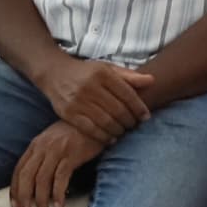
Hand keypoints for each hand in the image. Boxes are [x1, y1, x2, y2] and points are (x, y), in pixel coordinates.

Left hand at [8, 118, 102, 206]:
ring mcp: (56, 150)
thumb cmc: (74, 133)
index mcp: (35, 145)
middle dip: (24, 198)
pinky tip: (59, 205)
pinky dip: (58, 193)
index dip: (15, 190)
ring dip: (41, 200)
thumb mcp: (52, 141)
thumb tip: (35, 181)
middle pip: (26, 176)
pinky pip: (61, 178)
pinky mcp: (71, 155)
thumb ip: (42, 156)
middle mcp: (43, 147)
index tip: (15, 205)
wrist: (94, 119)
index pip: (19, 170)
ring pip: (42, 180)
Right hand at [29, 51, 147, 141]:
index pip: (127, 93)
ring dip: (118, 130)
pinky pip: (90, 129)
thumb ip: (129, 76)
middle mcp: (90, 86)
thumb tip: (152, 81)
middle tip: (135, 126)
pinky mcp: (69, 113)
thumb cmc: (85, 72)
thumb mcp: (106, 68)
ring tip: (124, 132)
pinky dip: (103, 136)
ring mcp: (78, 100)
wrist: (54, 73)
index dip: (139, 107)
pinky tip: (111, 138)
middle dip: (130, 121)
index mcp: (102, 73)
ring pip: (105, 121)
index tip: (146, 117)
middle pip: (117, 110)